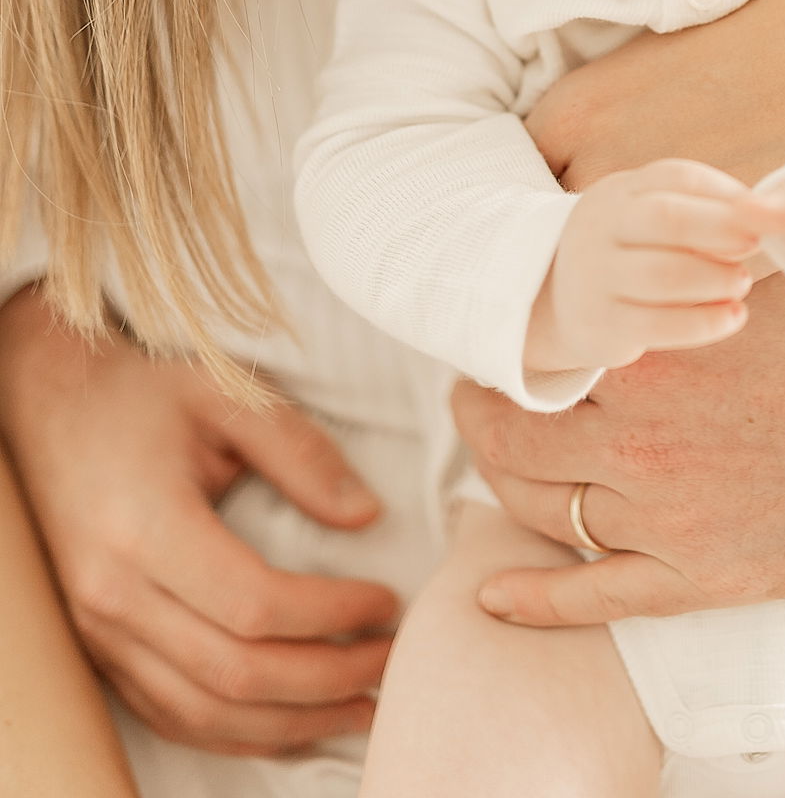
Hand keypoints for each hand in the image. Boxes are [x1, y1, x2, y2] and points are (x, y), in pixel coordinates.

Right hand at [0, 286, 397, 756]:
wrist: (51, 408)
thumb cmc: (143, 397)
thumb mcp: (226, 397)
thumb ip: (300, 452)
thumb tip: (366, 515)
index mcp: (146, 529)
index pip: (254, 604)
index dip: (330, 614)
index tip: (385, 602)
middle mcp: (114, 594)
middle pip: (234, 673)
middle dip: (325, 679)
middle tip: (389, 662)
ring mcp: (100, 631)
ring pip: (203, 712)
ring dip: (288, 724)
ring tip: (358, 709)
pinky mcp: (99, 648)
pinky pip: (171, 714)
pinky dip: (236, 732)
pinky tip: (290, 725)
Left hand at [456, 290, 784, 628]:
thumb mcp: (761, 289)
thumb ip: (690, 276)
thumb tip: (646, 243)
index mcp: (654, 365)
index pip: (547, 363)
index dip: (511, 355)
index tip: (494, 348)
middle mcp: (643, 445)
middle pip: (523, 437)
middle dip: (485, 418)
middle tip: (470, 402)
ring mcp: (665, 520)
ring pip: (547, 508)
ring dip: (503, 487)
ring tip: (489, 465)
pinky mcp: (696, 580)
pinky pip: (591, 596)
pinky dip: (531, 597)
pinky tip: (491, 593)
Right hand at [526, 160, 778, 374]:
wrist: (557, 295)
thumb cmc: (633, 247)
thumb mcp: (654, 214)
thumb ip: (712, 208)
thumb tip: (783, 210)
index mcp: (623, 189)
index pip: (677, 178)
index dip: (726, 194)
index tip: (767, 211)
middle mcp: (602, 225)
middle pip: (666, 219)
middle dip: (720, 229)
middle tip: (755, 244)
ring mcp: (596, 275)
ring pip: (661, 274)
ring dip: (713, 278)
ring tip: (742, 282)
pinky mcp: (601, 325)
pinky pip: (657, 325)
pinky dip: (703, 322)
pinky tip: (733, 316)